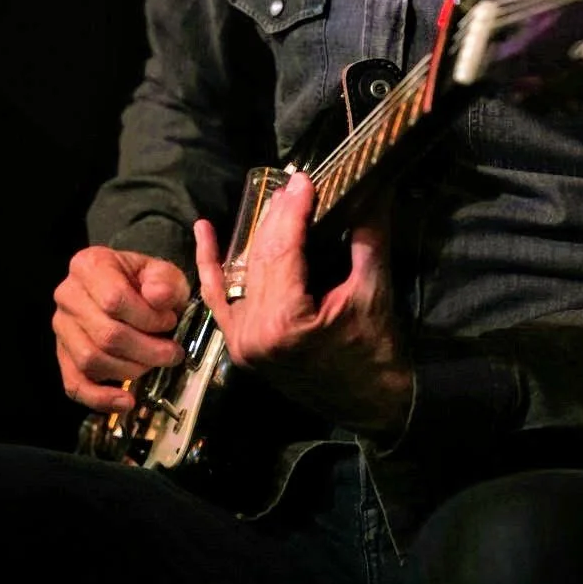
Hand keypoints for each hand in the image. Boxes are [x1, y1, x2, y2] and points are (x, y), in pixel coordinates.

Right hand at [53, 246, 190, 412]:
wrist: (128, 288)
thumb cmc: (146, 281)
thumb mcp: (162, 272)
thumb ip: (164, 281)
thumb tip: (158, 297)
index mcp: (89, 265)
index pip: (114, 300)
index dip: (147, 318)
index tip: (170, 321)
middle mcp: (67, 295)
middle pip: (105, 334)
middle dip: (146, 350)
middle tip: (171, 353)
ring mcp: (61, 327)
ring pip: (92, 360)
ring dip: (131, 369)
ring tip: (154, 364)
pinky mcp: (62, 355)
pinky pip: (74, 384)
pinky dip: (100, 399)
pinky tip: (127, 401)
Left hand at [195, 173, 412, 442]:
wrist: (373, 404)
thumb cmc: (377, 351)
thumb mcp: (373, 292)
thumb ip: (368, 238)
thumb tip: (371, 189)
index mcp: (285, 322)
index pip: (284, 250)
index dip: (294, 210)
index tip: (303, 179)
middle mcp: (254, 332)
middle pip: (264, 257)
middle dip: (279, 216)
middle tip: (295, 183)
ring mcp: (242, 341)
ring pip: (246, 271)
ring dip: (258, 233)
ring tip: (273, 198)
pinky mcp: (241, 344)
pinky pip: (220, 299)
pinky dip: (211, 266)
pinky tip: (204, 231)